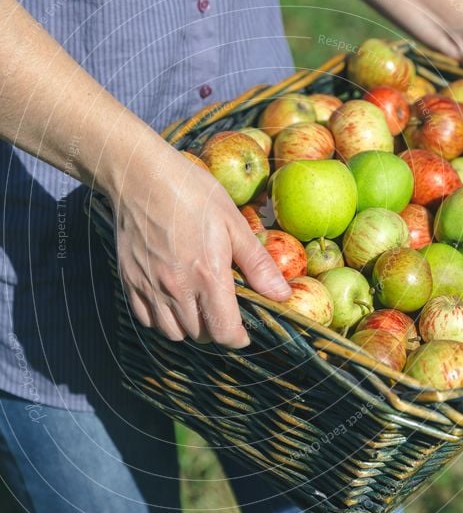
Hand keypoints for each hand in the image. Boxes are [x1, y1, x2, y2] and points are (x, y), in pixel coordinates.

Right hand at [110, 142, 291, 346]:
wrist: (140, 175)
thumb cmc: (192, 193)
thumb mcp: (233, 222)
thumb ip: (257, 264)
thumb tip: (282, 295)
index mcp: (207, 274)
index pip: (224, 332)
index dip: (238, 338)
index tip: (244, 331)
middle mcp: (176, 287)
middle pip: (200, 335)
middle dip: (216, 330)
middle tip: (224, 311)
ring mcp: (149, 286)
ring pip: (172, 332)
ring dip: (189, 327)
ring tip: (199, 306)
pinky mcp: (129, 280)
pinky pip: (146, 319)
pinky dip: (162, 318)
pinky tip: (173, 299)